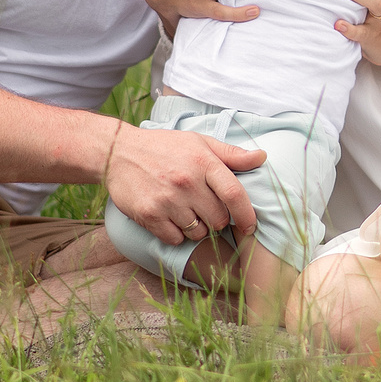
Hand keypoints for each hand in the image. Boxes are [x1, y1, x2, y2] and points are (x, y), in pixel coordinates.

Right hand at [105, 127, 266, 244]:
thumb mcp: (199, 142)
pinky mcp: (149, 215)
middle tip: (205, 208)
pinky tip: (170, 218)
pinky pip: (176, 239)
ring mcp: (167, 200)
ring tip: (187, 211)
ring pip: (198, 232)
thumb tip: (262, 157)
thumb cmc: (164, 147)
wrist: (118, 152)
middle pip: (219, 219)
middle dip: (217, 219)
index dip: (248, 215)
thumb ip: (231, 154)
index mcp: (203, 162)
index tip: (250, 227)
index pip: (235, 195)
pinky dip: (177, 234)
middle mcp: (187, 182)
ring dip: (197, 228)